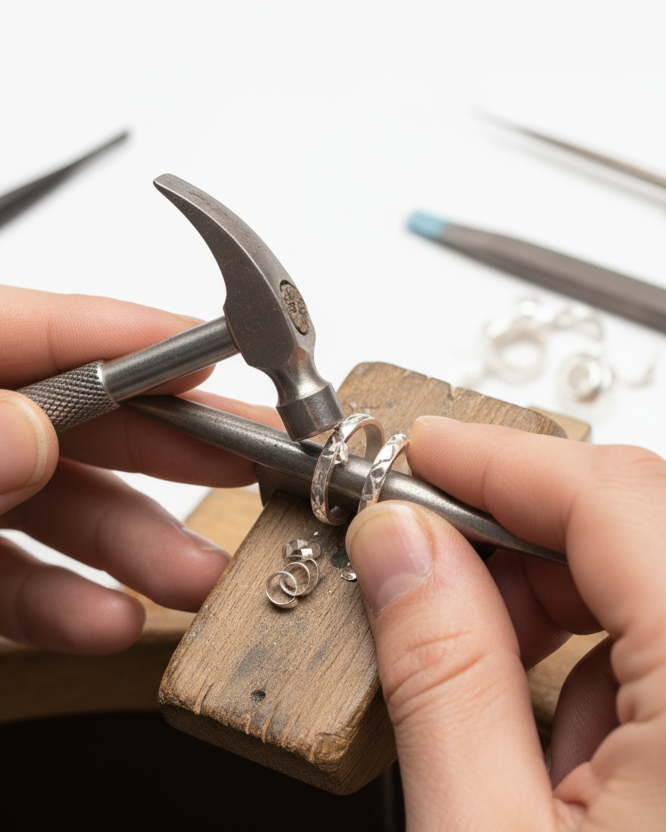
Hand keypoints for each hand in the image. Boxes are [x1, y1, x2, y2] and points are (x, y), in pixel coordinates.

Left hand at [1, 286, 280, 655]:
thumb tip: (27, 432)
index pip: (43, 327)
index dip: (135, 339)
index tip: (214, 356)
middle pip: (82, 421)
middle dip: (174, 452)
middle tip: (252, 463)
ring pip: (64, 507)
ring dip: (139, 546)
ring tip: (201, 575)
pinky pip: (19, 578)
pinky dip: (68, 604)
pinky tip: (112, 621)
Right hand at [346, 416, 665, 829]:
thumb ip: (442, 678)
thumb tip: (399, 547)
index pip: (614, 497)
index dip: (500, 461)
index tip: (423, 456)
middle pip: (637, 526)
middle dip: (515, 538)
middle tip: (425, 563)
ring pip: (651, 581)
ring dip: (557, 609)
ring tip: (492, 690)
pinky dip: (606, 668)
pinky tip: (565, 750)